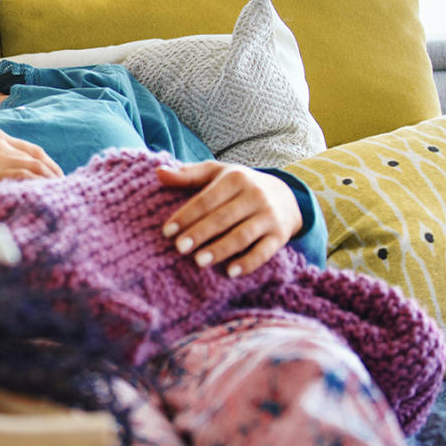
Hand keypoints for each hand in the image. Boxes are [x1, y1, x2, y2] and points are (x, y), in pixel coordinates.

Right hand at [0, 128, 62, 210]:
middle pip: (40, 159)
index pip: (33, 150)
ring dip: (51, 185)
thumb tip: (10, 182)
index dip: (49, 166)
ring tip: (60, 201)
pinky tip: (45, 201)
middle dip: (55, 177)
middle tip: (65, 195)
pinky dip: (39, 189)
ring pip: (36, 170)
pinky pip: (24, 180)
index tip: (57, 182)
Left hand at [157, 161, 301, 277]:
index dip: (186, 216)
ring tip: (199, 262)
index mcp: (236, 178)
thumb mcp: (216, 173)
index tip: (167, 231)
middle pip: (223, 218)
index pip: (206, 199)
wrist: (285, 196)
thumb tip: (159, 172)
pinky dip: (248, 263)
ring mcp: (269, 216)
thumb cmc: (239, 185)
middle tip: (180, 248)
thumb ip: (187, 175)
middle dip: (200, 233)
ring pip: (242, 235)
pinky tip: (230, 272)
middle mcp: (255, 195)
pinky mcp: (280, 236)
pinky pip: (264, 252)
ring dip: (220, 249)